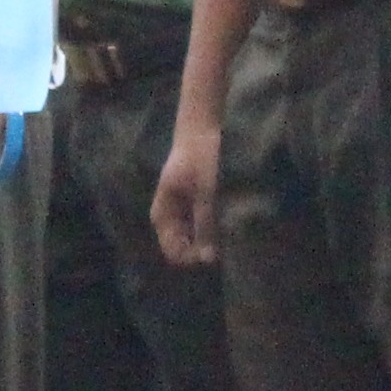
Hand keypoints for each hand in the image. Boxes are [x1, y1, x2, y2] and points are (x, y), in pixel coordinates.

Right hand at [151, 115, 222, 269]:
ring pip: (194, 241)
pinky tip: (227, 223)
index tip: (215, 255)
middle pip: (183, 250)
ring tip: (229, 231)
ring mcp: (180, 215)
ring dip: (210, 241)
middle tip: (227, 241)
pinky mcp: (192, 209)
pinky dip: (212, 230)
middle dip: (203, 251)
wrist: (201, 131)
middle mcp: (167, 219)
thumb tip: (209, 259)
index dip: (192, 259)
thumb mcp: (205, 192)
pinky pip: (201, 229)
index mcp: (162, 216)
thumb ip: (205, 224)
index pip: (173, 253)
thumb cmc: (200, 158)